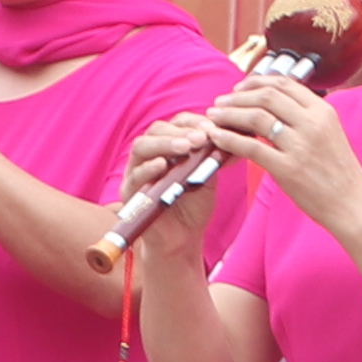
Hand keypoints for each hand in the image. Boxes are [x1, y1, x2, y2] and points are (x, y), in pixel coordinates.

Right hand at [112, 109, 235, 271]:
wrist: (181, 240)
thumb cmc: (193, 207)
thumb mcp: (207, 178)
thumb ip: (213, 158)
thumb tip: (233, 138)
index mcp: (168, 147)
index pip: (176, 123)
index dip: (193, 122)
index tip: (212, 128)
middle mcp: (149, 155)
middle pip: (157, 130)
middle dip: (180, 131)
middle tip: (200, 137)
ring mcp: (136, 172)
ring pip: (142, 146)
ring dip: (165, 143)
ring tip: (186, 147)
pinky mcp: (129, 192)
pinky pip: (134, 175)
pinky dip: (148, 168)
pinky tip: (163, 165)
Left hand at [200, 67, 361, 232]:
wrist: (353, 204)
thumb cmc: (339, 172)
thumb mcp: (329, 133)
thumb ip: (305, 117)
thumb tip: (274, 105)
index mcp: (323, 111)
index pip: (284, 83)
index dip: (256, 81)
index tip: (240, 87)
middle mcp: (312, 123)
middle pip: (266, 96)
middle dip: (238, 96)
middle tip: (220, 101)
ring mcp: (300, 146)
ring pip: (256, 117)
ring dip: (229, 114)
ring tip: (213, 117)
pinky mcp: (288, 169)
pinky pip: (251, 148)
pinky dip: (229, 140)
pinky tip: (217, 138)